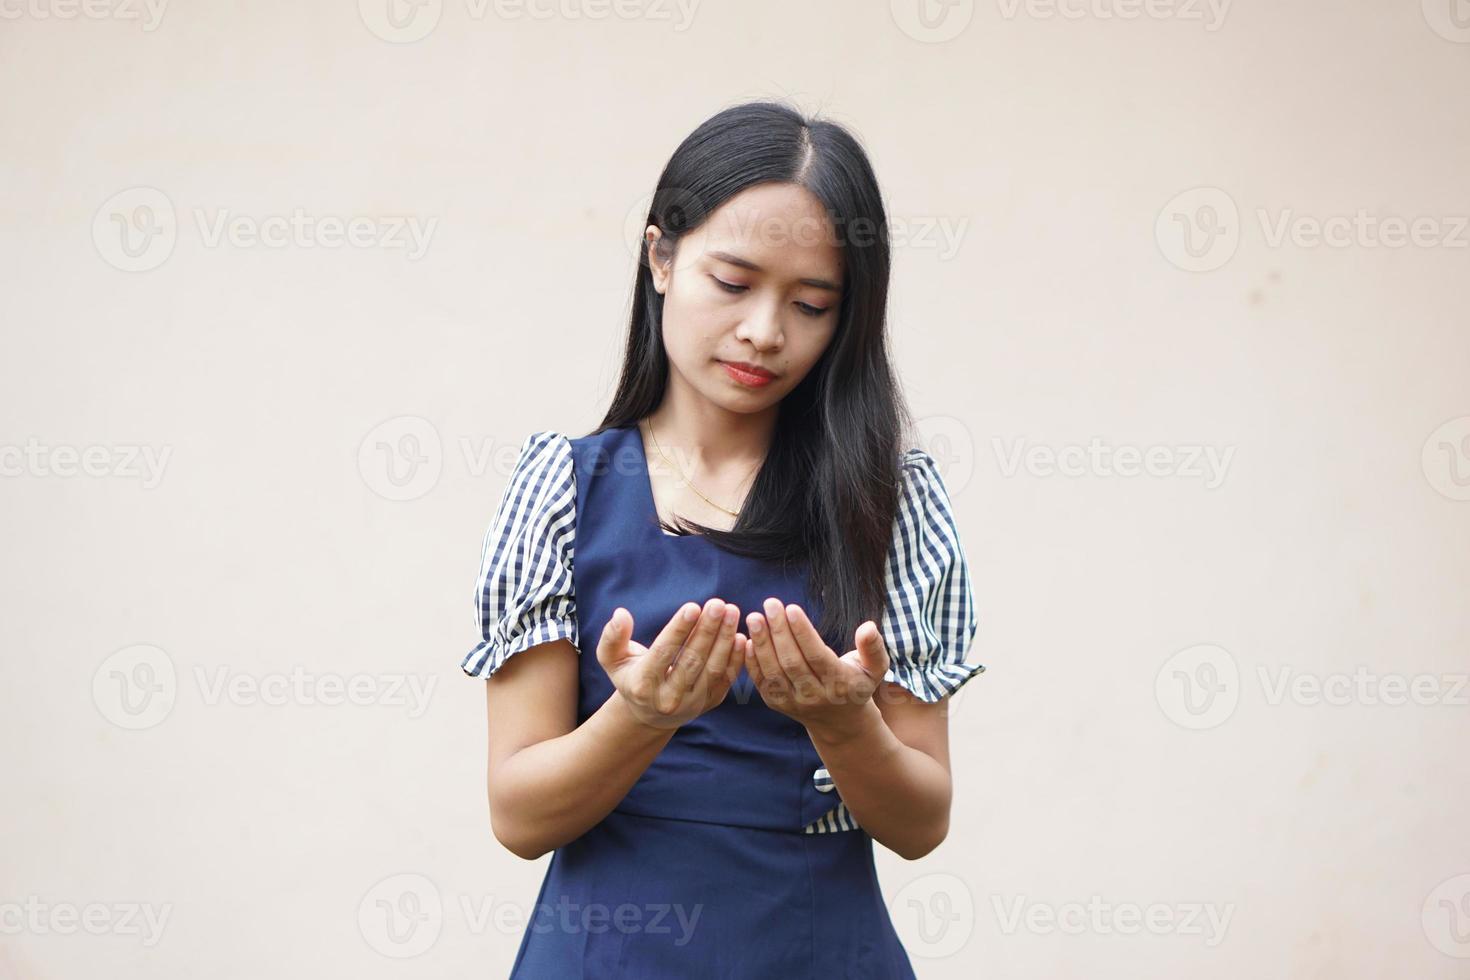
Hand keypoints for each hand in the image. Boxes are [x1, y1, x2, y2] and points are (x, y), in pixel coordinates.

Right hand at [596, 598, 745, 729]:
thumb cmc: (630, 676)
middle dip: (707, 630)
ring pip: (713, 669)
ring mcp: (692, 703)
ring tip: (732, 612)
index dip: (679, 630)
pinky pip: (727, 679)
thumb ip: (612, 637)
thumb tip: (621, 615)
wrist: (650, 713)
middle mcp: (668, 699)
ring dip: (725, 639)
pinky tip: (740, 636)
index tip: (693, 606)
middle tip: (719, 603)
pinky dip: (735, 658)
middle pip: (692, 660)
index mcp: (643, 685)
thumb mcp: (612, 659)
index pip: (663, 653)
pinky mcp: (710, 703)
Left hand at [745, 597, 889, 738]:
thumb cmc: (857, 684)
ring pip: (774, 672)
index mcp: (840, 685)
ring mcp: (793, 703)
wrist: (840, 722)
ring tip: (754, 617)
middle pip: (792, 663)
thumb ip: (873, 648)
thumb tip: (868, 627)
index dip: (803, 633)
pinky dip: (752, 662)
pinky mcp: (777, 704)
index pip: (817, 656)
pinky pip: (762, 682)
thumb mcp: (875, 668)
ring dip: (762, 644)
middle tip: (770, 604)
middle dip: (779, 632)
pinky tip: (746, 639)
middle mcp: (815, 697)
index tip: (791, 608)